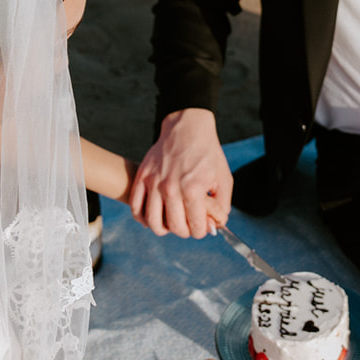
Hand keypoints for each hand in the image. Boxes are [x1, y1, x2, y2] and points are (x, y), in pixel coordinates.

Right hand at [129, 109, 231, 237]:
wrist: (187, 127)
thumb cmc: (207, 153)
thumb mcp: (223, 179)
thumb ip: (222, 206)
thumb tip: (216, 226)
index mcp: (193, 189)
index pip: (195, 226)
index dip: (201, 231)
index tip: (202, 227)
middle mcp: (171, 188)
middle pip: (175, 227)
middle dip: (185, 231)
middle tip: (189, 224)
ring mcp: (153, 183)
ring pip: (153, 222)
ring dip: (164, 228)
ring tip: (171, 222)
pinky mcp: (142, 177)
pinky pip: (136, 208)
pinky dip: (143, 218)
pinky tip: (153, 217)